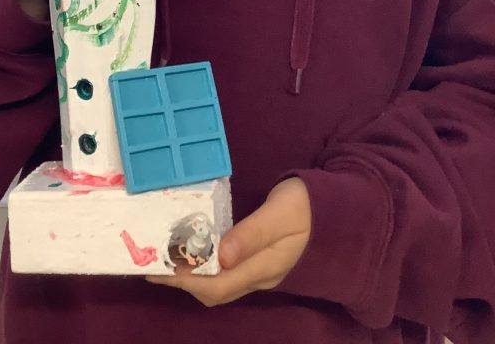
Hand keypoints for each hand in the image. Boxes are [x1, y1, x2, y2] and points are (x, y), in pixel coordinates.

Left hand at [147, 177, 310, 306]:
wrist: (343, 211)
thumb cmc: (308, 207)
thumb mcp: (279, 215)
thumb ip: (251, 234)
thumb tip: (220, 255)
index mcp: (263, 268)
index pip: (216, 285)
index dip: (184, 281)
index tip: (156, 269)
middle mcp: (260, 276)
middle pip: (215, 290)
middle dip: (182, 282)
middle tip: (153, 264)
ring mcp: (263, 270)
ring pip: (221, 282)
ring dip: (193, 276)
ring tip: (167, 258)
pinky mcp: (263, 259)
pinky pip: (228, 271)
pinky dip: (207, 265)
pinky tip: (196, 250)